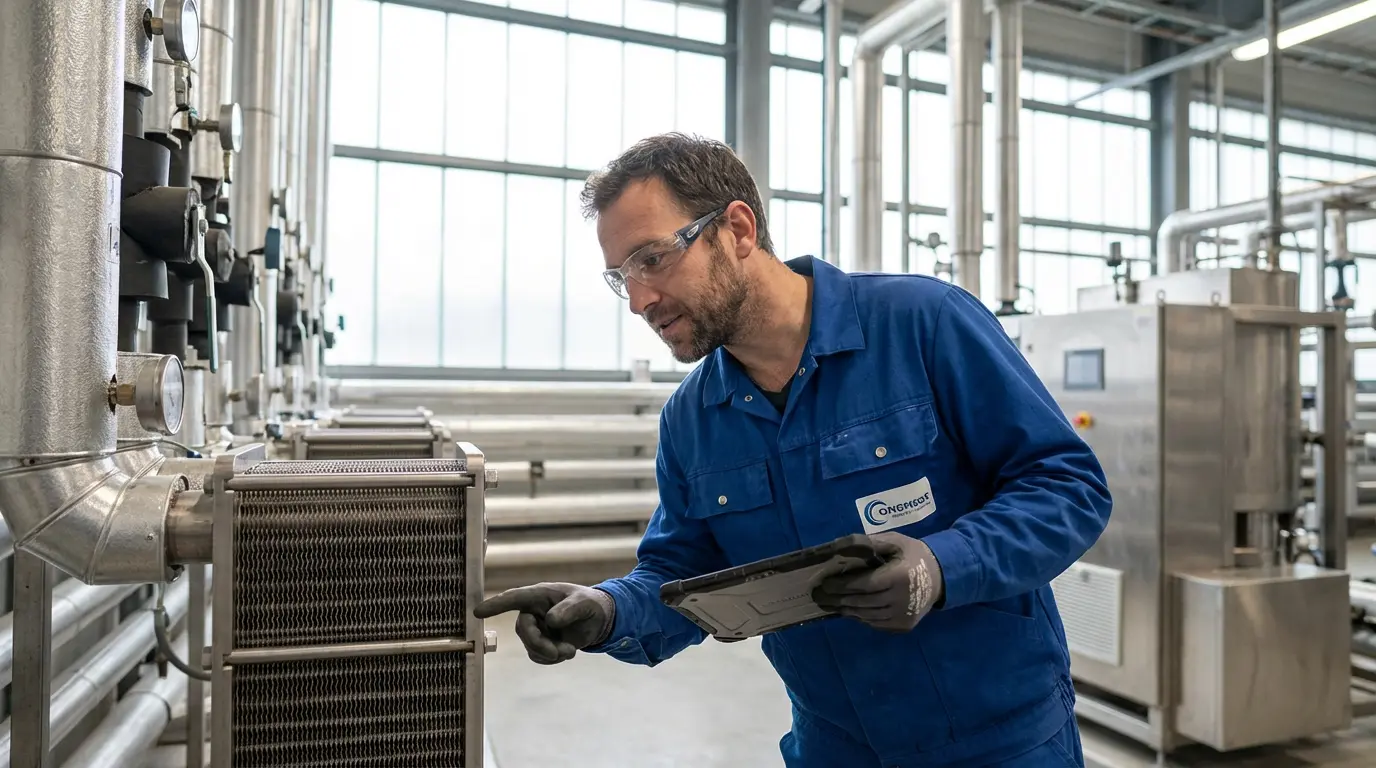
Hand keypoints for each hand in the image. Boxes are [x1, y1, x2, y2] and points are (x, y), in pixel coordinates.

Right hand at [474, 582, 615, 663]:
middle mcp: (533, 612)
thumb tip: (550, 620)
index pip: (514, 598)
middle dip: (539, 644)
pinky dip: (552, 659)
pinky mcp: (540, 644)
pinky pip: (538, 656)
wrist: (599, 621)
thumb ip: (568, 610)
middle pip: (523, 630)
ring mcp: (535, 629)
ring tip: (570, 650)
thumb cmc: (589, 604)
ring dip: (550, 653)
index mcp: (539, 595)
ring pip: (530, 646)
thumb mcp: (584, 603)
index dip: (495, 605)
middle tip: (558, 653)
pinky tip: (567, 652)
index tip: (478, 612)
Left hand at [812, 532, 944, 632]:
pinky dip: (860, 617)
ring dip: (846, 610)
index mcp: (899, 576)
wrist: (940, 577)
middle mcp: (902, 599)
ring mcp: (903, 616)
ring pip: (866, 615)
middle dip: (837, 599)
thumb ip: (868, 543)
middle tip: (818, 596)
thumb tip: (838, 545)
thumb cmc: (912, 555)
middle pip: (862, 602)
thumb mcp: (894, 541)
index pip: (864, 584)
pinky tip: (848, 610)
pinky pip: (875, 623)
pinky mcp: (903, 626)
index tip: (824, 583)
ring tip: (829, 603)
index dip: (842, 585)